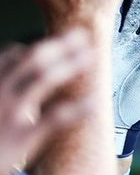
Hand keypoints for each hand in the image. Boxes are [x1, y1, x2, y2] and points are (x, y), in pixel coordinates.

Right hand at [0, 30, 93, 174]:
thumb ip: (3, 97)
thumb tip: (15, 91)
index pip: (12, 57)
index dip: (38, 49)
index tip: (56, 46)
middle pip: (33, 60)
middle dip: (61, 45)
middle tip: (83, 36)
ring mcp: (10, 113)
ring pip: (44, 78)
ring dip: (72, 63)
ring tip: (93, 55)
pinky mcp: (22, 137)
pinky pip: (56, 118)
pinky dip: (77, 108)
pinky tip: (95, 102)